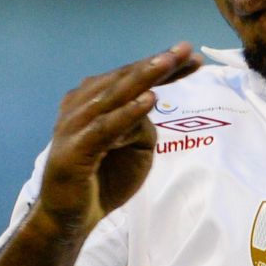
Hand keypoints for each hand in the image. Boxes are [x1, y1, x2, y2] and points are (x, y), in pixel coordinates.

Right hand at [35, 43, 202, 233]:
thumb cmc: (104, 178)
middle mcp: (81, 107)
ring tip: (167, 63)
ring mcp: (74, 127)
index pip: (132, 79)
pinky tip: (148, 100)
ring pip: (113, 96)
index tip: (194, 58)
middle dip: (156, 64)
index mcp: (94, 103)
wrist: (71, 217)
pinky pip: (105, 128)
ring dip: (142, 78)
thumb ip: (142, 123)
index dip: (163, 68)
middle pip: (124, 80)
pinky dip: (127, 113)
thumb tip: (149, 102)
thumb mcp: (134, 146)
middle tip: (185, 49)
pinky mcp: (74, 150)